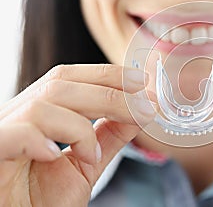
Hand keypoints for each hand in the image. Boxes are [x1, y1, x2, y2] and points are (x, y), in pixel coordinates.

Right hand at [0, 64, 155, 206]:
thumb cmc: (42, 201)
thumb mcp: (86, 165)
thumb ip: (109, 136)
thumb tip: (139, 110)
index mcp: (37, 114)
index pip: (68, 78)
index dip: (105, 75)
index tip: (140, 82)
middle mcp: (16, 117)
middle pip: (60, 85)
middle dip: (108, 94)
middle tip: (143, 107)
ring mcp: (1, 133)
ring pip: (41, 106)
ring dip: (79, 127)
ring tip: (92, 155)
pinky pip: (15, 134)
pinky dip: (40, 140)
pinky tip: (55, 156)